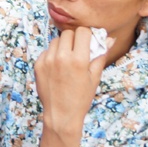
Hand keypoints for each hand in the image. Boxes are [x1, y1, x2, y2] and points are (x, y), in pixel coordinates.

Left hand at [35, 26, 111, 146]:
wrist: (61, 114)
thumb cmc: (81, 97)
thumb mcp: (94, 77)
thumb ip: (100, 55)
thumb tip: (109, 39)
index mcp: (78, 59)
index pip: (82, 31)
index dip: (87, 35)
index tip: (88, 42)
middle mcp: (61, 57)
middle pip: (68, 33)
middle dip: (75, 39)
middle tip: (78, 51)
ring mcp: (47, 60)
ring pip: (56, 40)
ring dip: (63, 45)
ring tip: (68, 60)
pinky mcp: (38, 64)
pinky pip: (47, 51)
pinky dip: (53, 54)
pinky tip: (58, 68)